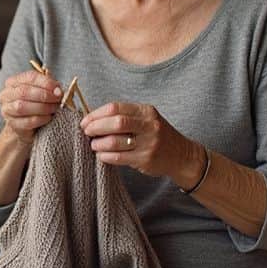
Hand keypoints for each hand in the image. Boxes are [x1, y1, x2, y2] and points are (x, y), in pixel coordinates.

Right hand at [0, 69, 62, 143]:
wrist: (25, 125)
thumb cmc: (34, 104)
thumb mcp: (41, 91)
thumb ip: (49, 87)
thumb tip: (57, 90)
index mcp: (13, 82)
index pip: (30, 77)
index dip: (46, 82)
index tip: (58, 89)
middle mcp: (6, 94)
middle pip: (24, 91)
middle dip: (44, 95)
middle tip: (57, 99)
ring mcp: (7, 110)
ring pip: (23, 107)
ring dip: (43, 107)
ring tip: (54, 108)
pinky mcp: (12, 124)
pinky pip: (27, 121)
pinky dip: (41, 119)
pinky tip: (48, 118)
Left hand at [80, 101, 198, 179]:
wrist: (181, 155)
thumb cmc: (156, 135)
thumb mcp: (145, 119)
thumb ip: (124, 116)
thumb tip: (92, 119)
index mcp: (146, 111)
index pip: (115, 108)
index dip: (96, 114)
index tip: (85, 121)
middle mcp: (149, 125)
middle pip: (115, 123)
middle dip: (95, 127)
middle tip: (86, 132)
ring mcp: (148, 143)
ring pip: (114, 142)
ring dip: (98, 144)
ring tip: (94, 145)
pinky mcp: (145, 159)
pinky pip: (118, 157)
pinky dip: (105, 156)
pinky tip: (102, 155)